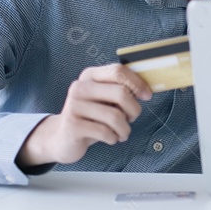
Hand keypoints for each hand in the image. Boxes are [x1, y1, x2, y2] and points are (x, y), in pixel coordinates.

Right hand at [17, 64, 152, 166]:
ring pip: (115, 116)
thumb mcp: (105, 100)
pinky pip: (105, 132)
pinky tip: (110, 138)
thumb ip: (121, 91)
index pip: (118, 71)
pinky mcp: (72, 125)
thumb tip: (145, 91)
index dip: (137, 83)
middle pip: (121, 93)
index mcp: (90, 76)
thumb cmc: (92, 117)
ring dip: (125, 129)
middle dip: (134, 110)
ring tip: (122, 133)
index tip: (147, 96)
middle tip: (132, 119)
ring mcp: (74, 106)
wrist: (63, 138)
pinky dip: (114, 138)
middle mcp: (80, 87)